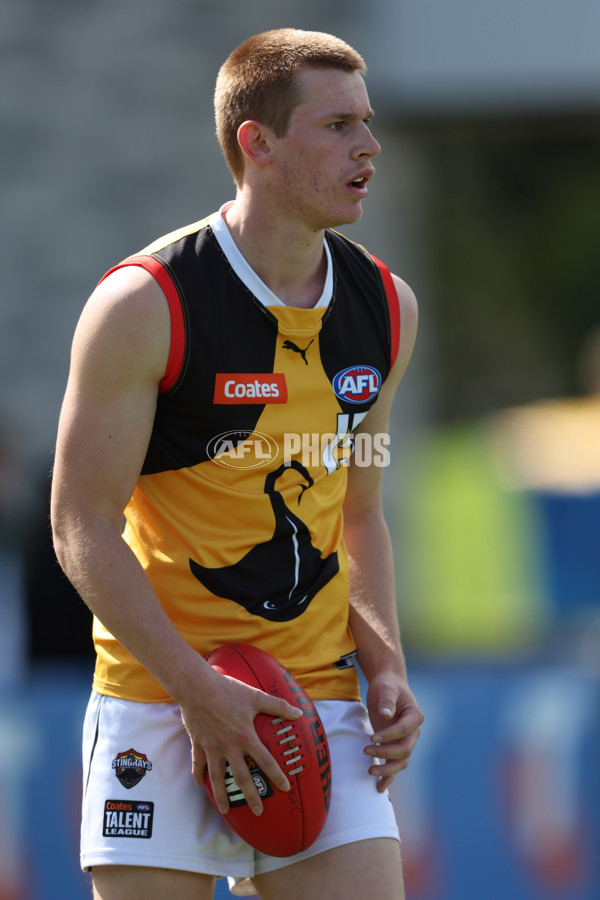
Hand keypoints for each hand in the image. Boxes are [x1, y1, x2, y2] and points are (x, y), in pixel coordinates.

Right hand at [178, 666, 302, 815]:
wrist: (197, 686)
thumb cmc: (228, 690)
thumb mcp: (255, 696)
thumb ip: (278, 706)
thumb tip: (298, 712)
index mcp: (246, 737)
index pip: (265, 761)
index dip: (277, 776)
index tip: (285, 788)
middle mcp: (229, 747)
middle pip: (241, 778)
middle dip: (251, 796)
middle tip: (258, 811)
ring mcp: (212, 747)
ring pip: (217, 778)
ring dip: (221, 796)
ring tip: (225, 810)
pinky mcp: (197, 744)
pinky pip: (198, 764)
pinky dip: (198, 775)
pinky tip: (199, 785)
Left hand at [363, 672, 423, 791]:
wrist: (387, 687)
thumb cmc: (387, 686)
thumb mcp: (386, 688)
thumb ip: (387, 700)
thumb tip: (386, 716)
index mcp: (415, 716)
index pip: (404, 731)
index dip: (389, 736)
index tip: (372, 738)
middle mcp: (413, 732)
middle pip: (404, 750)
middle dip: (386, 753)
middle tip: (365, 750)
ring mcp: (406, 741)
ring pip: (401, 762)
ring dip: (387, 769)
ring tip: (369, 770)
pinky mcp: (395, 746)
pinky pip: (395, 765)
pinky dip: (388, 777)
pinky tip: (379, 788)